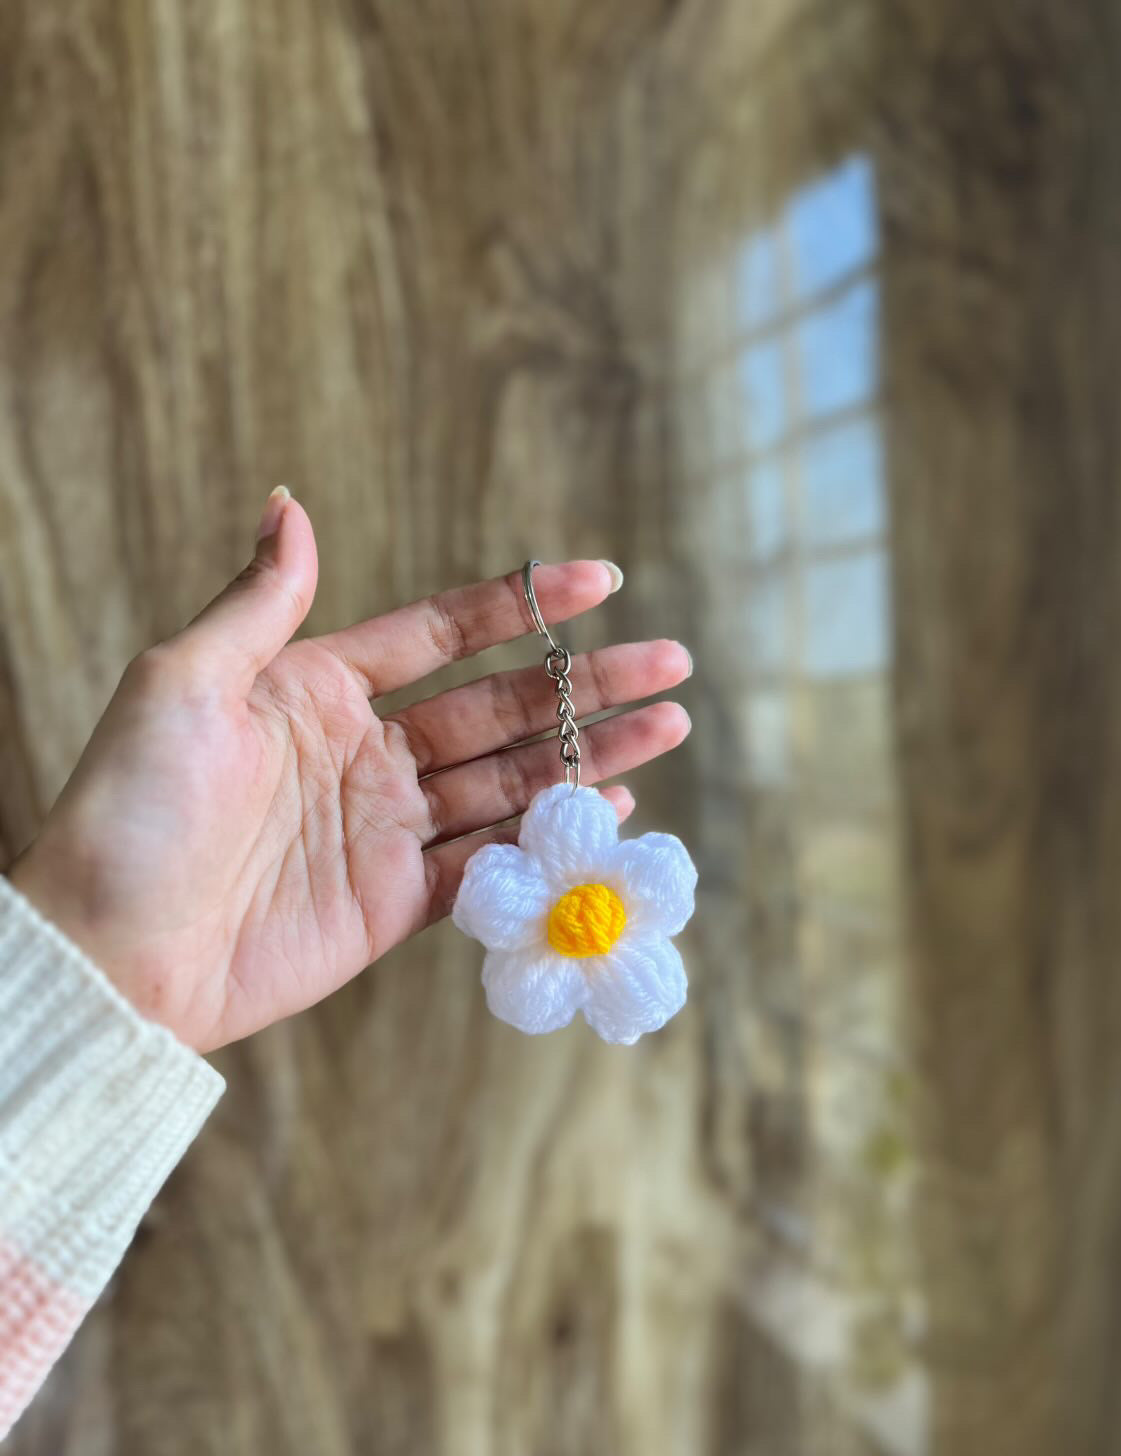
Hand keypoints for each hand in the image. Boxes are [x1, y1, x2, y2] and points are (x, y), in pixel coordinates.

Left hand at [8, 490, 690, 1051]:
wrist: (110, 950)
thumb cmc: (132, 807)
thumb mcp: (185, 682)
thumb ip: (261, 602)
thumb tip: (289, 502)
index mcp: (319, 688)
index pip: (443, 633)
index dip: (522, 607)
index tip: (600, 579)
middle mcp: (365, 753)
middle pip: (500, 707)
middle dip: (587, 683)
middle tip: (671, 662)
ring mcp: (385, 829)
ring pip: (509, 781)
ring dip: (590, 756)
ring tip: (667, 727)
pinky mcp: (393, 903)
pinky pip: (489, 861)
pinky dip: (548, 836)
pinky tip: (608, 808)